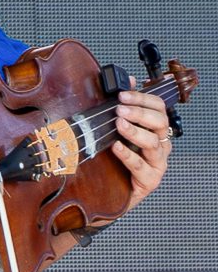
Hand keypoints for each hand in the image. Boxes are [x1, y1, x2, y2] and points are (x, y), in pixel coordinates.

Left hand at [114, 88, 174, 206]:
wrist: (111, 191)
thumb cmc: (117, 158)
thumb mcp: (117, 130)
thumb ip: (124, 106)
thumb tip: (128, 80)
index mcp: (155, 130)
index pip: (158, 108)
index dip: (142, 98)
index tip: (123, 94)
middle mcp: (160, 145)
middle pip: (159, 123)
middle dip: (140, 113)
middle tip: (120, 108)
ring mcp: (156, 163)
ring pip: (153, 143)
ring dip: (135, 131)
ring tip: (119, 124)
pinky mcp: (149, 180)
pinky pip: (141, 166)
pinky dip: (128, 155)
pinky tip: (116, 147)